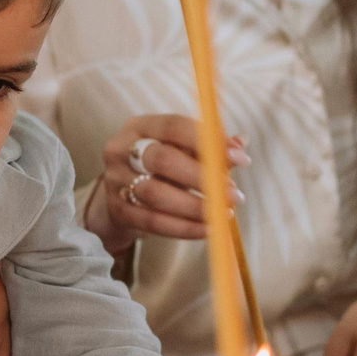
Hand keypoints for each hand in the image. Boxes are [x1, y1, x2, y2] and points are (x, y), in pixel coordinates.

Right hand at [80, 114, 247, 254]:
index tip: (239, 157)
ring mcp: (115, 181)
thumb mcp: (181, 150)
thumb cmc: (159, 168)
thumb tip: (241, 144)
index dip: (208, 141)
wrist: (121, 196)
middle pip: (162, 160)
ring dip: (196, 206)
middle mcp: (121, 150)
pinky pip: (153, 222)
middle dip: (202, 176)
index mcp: (139, 126)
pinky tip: (208, 228)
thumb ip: (209, 147)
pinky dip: (185, 228)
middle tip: (233, 192)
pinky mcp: (118, 211)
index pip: (174, 126)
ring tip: (224, 211)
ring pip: (156, 194)